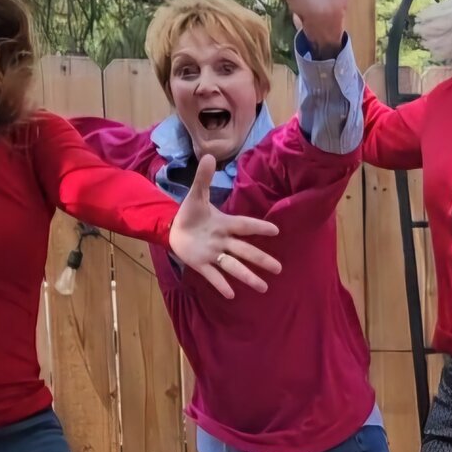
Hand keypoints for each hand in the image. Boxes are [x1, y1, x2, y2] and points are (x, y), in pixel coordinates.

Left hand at [168, 156, 281, 297]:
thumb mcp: (196, 195)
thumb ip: (204, 178)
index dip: (259, 228)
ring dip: (248, 276)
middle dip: (261, 260)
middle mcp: (223, 241)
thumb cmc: (190, 213)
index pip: (245, 226)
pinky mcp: (201, 264)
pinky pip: (214, 276)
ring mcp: (214, 254)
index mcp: (225, 224)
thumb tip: (209, 156)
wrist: (173, 227)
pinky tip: (232, 295)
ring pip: (233, 266)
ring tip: (263, 287)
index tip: (275, 231)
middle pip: (245, 251)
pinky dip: (221, 285)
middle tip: (279, 269)